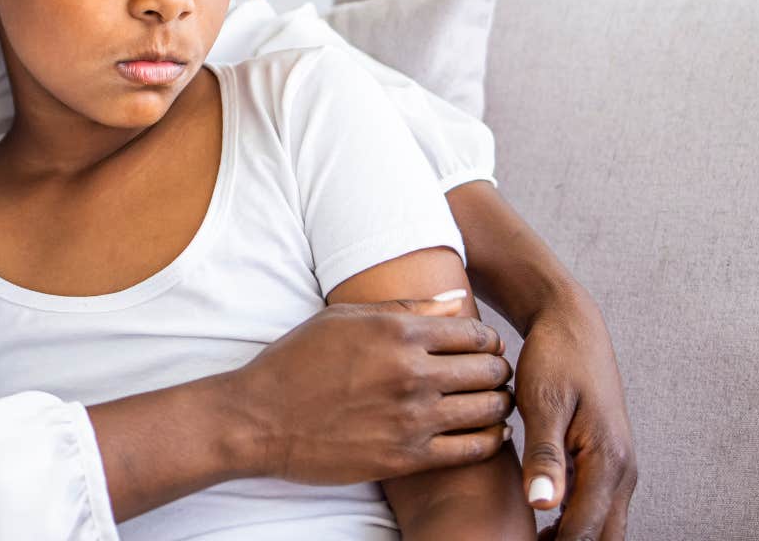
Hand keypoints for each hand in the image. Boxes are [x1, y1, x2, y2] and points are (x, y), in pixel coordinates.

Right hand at [226, 293, 515, 485]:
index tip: (486, 348)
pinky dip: (489, 441)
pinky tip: (490, 434)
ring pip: (487, 410)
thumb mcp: (345, 318)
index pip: (475, 333)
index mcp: (399, 332)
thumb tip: (458, 301)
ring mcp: (412, 418)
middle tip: (495, 376)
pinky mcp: (406, 457)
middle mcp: (412, 372)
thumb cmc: (298, 362)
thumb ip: (406, 308)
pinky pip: (470, 450)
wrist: (259, 419)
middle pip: (488, 370)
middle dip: (498, 371)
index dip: (489, 341)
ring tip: (494, 403)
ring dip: (499, 405)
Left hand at [516, 290, 636, 540]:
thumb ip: (545, 455)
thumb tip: (541, 505)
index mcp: (609, 459)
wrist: (572, 324)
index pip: (584, 530)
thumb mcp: (544, 402)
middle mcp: (623, 469)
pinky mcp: (608, 461)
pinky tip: (540, 523)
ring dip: (573, 539)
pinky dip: (575, 523)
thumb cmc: (555, 358)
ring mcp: (619, 467)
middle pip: (604, 538)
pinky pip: (599, 507)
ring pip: (605, 526)